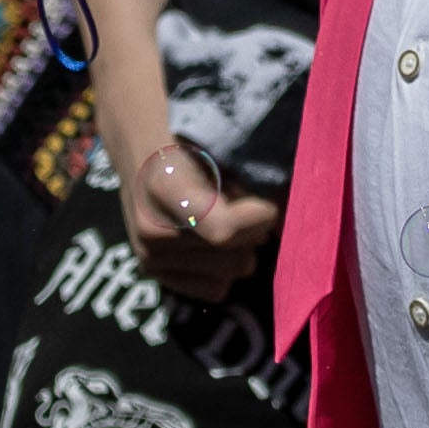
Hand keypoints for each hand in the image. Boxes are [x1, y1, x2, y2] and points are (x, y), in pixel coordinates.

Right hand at [117, 136, 283, 296]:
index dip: (259, 218)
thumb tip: (289, 210)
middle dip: (256, 230)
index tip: (270, 201)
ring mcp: (149, 258)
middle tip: (251, 203)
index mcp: (163, 188)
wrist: (139, 153)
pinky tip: (215, 239)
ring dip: (243, 247)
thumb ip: (253, 175)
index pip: (224, 229)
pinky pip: (216, 289)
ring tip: (229, 216)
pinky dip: (226, 267)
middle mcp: (151, 231)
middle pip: (234, 254)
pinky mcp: (152, 275)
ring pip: (232, 272)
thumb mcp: (219, 142)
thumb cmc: (187, 138)